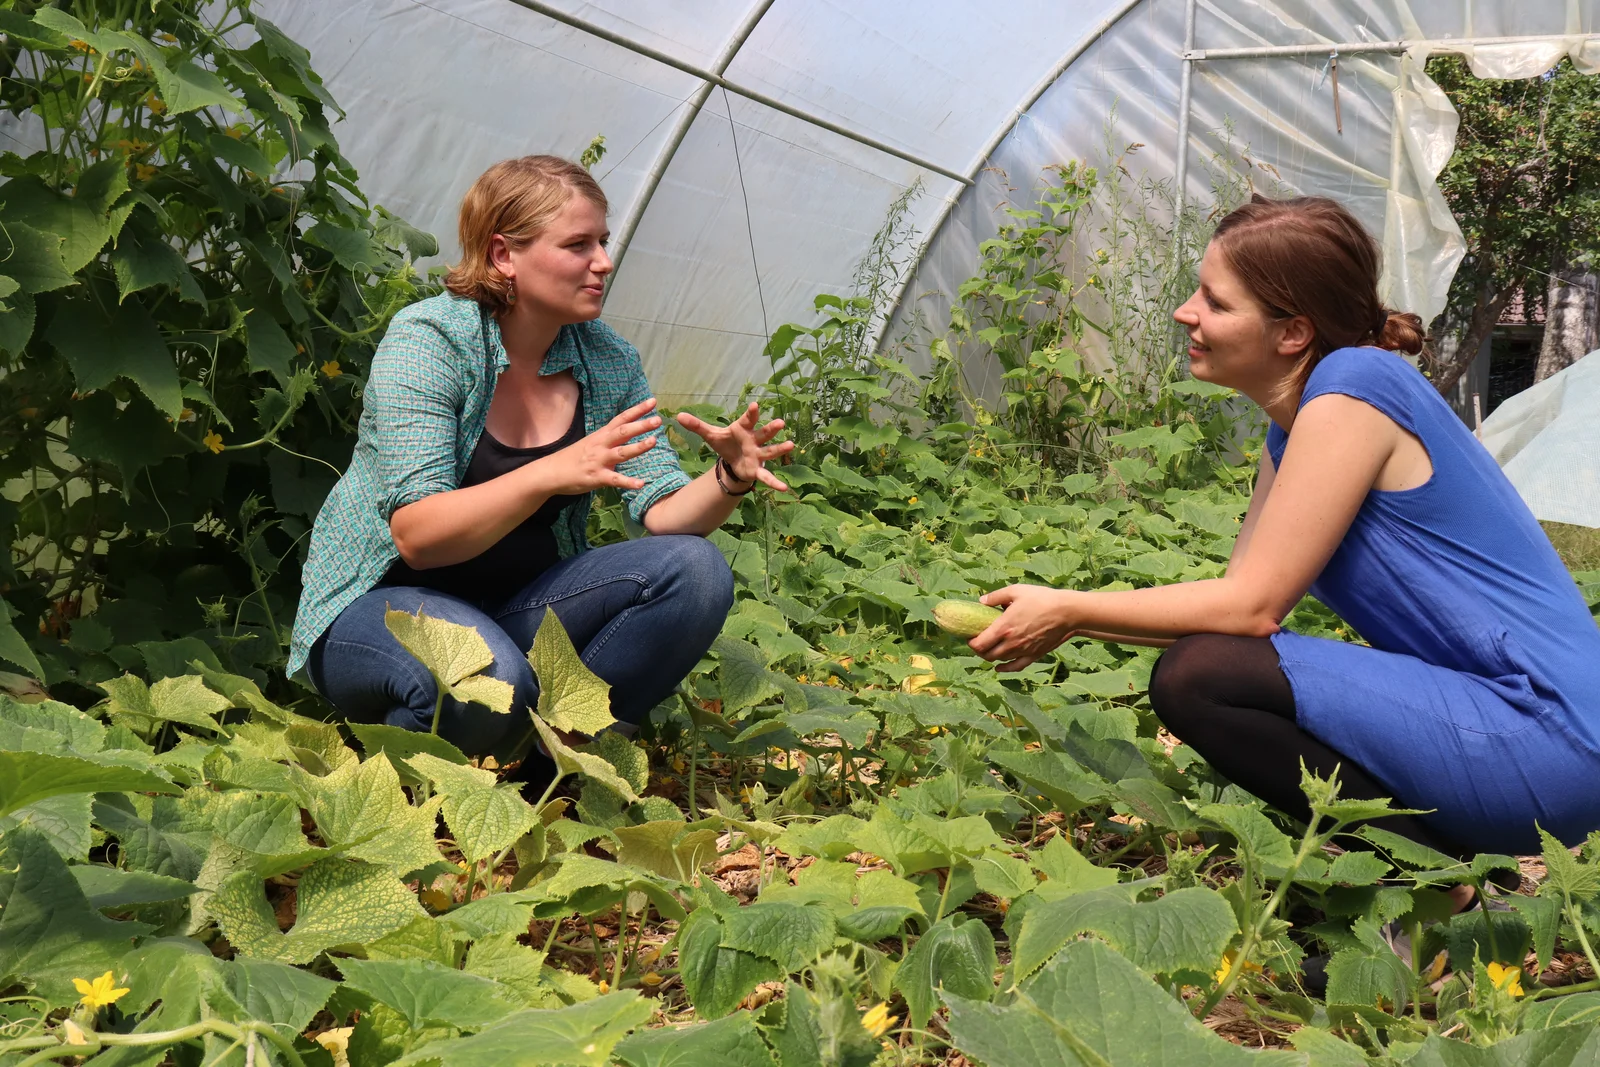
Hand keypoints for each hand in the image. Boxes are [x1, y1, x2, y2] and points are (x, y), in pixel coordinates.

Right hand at [533, 397, 662, 494]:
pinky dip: (628, 482)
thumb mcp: (592, 442)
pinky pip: (614, 480)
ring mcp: (599, 461)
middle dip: (641, 425)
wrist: (551, 472)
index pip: (621, 418)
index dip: (637, 410)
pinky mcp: (596, 477)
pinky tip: (641, 484)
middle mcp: (601, 445)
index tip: (653, 402)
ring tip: (653, 442)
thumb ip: (610, 437)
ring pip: (621, 452)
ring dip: (637, 447)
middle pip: (623, 432)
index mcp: (601, 435)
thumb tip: (629, 431)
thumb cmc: (574, 457)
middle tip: (658, 419)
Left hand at [675, 401, 794, 491]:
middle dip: (771, 428)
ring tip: (791, 445)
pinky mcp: (757, 469)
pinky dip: (774, 482)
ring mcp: (758, 454)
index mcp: (743, 429)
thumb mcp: (711, 435)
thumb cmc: (726, 443)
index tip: (755, 405)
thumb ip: (697, 426)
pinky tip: (784, 488)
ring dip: (780, 448)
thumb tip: (678, 415)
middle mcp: (754, 440)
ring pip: (770, 451)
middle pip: (764, 433)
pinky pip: (767, 476)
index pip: (747, 419)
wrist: (732, 461)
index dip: (751, 413)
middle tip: (781, 423)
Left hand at [967, 584, 1076, 671]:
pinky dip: (1005, 669)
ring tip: (988, 649)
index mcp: (1003, 627)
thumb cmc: (1041, 598)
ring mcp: (1023, 651)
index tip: (969, 637)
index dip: (970, 643)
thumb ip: (995, 597)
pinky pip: (1016, 667)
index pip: (979, 644)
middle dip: (978, 650)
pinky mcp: (1034, 655)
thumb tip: (981, 601)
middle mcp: (1011, 643)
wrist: (1067, 612)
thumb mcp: (1016, 591)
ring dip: (990, 657)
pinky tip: (999, 668)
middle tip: (977, 642)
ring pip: (1000, 661)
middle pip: (987, 655)